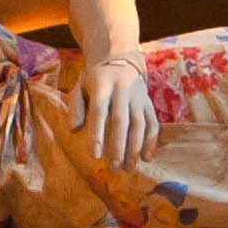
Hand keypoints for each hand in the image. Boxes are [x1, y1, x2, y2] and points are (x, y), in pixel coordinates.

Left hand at [70, 51, 158, 169]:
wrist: (119, 57)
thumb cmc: (95, 78)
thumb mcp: (80, 85)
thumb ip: (76, 107)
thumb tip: (75, 130)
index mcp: (101, 85)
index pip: (99, 112)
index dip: (97, 135)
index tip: (94, 156)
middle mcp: (122, 90)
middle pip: (121, 122)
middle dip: (118, 148)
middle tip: (114, 170)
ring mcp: (138, 97)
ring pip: (139, 125)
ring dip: (135, 149)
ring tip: (128, 169)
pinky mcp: (149, 103)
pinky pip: (153, 124)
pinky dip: (151, 142)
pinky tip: (146, 158)